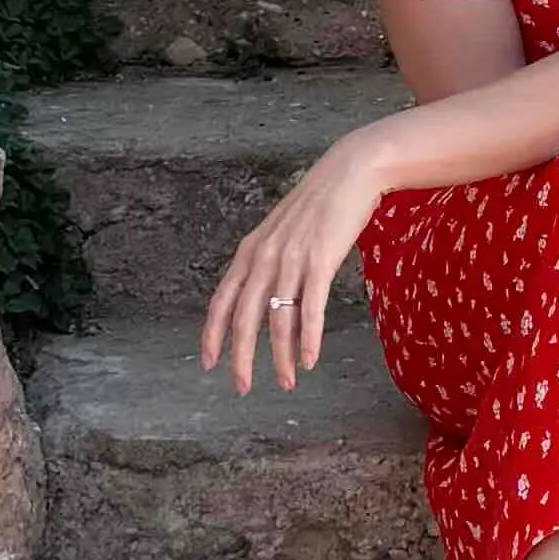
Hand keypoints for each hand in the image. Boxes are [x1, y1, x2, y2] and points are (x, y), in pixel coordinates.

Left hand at [201, 125, 393, 392]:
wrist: (350, 173)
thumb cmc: (319, 205)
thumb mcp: (283, 233)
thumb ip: (271, 264)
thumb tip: (270, 301)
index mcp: (250, 251)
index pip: (222, 301)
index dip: (213, 334)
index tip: (209, 362)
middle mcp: (264, 257)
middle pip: (245, 318)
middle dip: (241, 358)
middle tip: (242, 387)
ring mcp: (291, 259)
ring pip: (278, 319)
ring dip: (282, 356)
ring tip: (287, 382)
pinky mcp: (319, 261)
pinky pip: (310, 309)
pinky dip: (309, 338)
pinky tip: (310, 360)